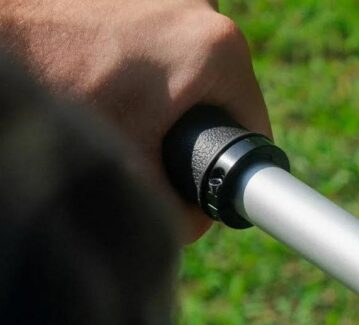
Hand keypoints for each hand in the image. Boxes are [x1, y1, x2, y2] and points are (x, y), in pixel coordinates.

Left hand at [1, 0, 270, 240]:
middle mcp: (203, 9)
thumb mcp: (131, 170)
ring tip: (114, 101)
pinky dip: (139, 60)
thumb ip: (180, 210)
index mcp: (220, 50)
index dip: (229, 165)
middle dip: (188, 122)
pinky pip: (158, 39)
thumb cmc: (59, 94)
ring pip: (188, 67)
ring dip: (162, 91)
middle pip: (220, 95)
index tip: (196, 175)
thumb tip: (198, 220)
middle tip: (140, 138)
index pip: (251, 128)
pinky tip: (103, 71)